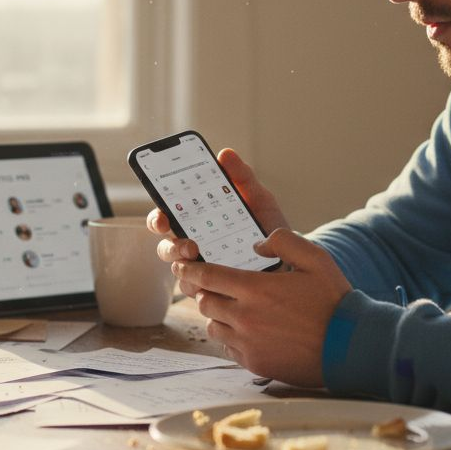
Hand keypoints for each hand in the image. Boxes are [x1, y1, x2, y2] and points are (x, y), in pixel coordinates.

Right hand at [149, 148, 290, 298]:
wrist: (293, 262)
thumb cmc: (268, 228)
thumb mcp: (258, 199)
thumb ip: (241, 178)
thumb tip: (224, 154)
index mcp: (197, 222)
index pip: (166, 217)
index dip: (157, 217)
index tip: (163, 216)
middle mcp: (194, 248)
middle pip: (166, 249)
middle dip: (172, 247)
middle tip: (190, 246)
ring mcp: (203, 272)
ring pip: (181, 274)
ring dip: (189, 271)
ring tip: (208, 268)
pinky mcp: (216, 293)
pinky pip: (202, 295)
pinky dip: (209, 290)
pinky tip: (222, 286)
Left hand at [175, 229, 350, 387]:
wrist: (349, 346)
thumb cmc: (333, 301)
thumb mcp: (315, 258)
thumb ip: (284, 241)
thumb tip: (257, 245)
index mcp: (256, 289)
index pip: (208, 276)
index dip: (190, 269)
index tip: (182, 265)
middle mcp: (245, 317)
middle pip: (204, 302)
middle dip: (204, 291)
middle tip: (213, 286)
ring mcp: (248, 343)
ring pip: (213, 326)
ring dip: (217, 315)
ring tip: (234, 309)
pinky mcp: (254, 363)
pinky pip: (228, 348)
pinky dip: (231, 338)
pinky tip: (248, 331)